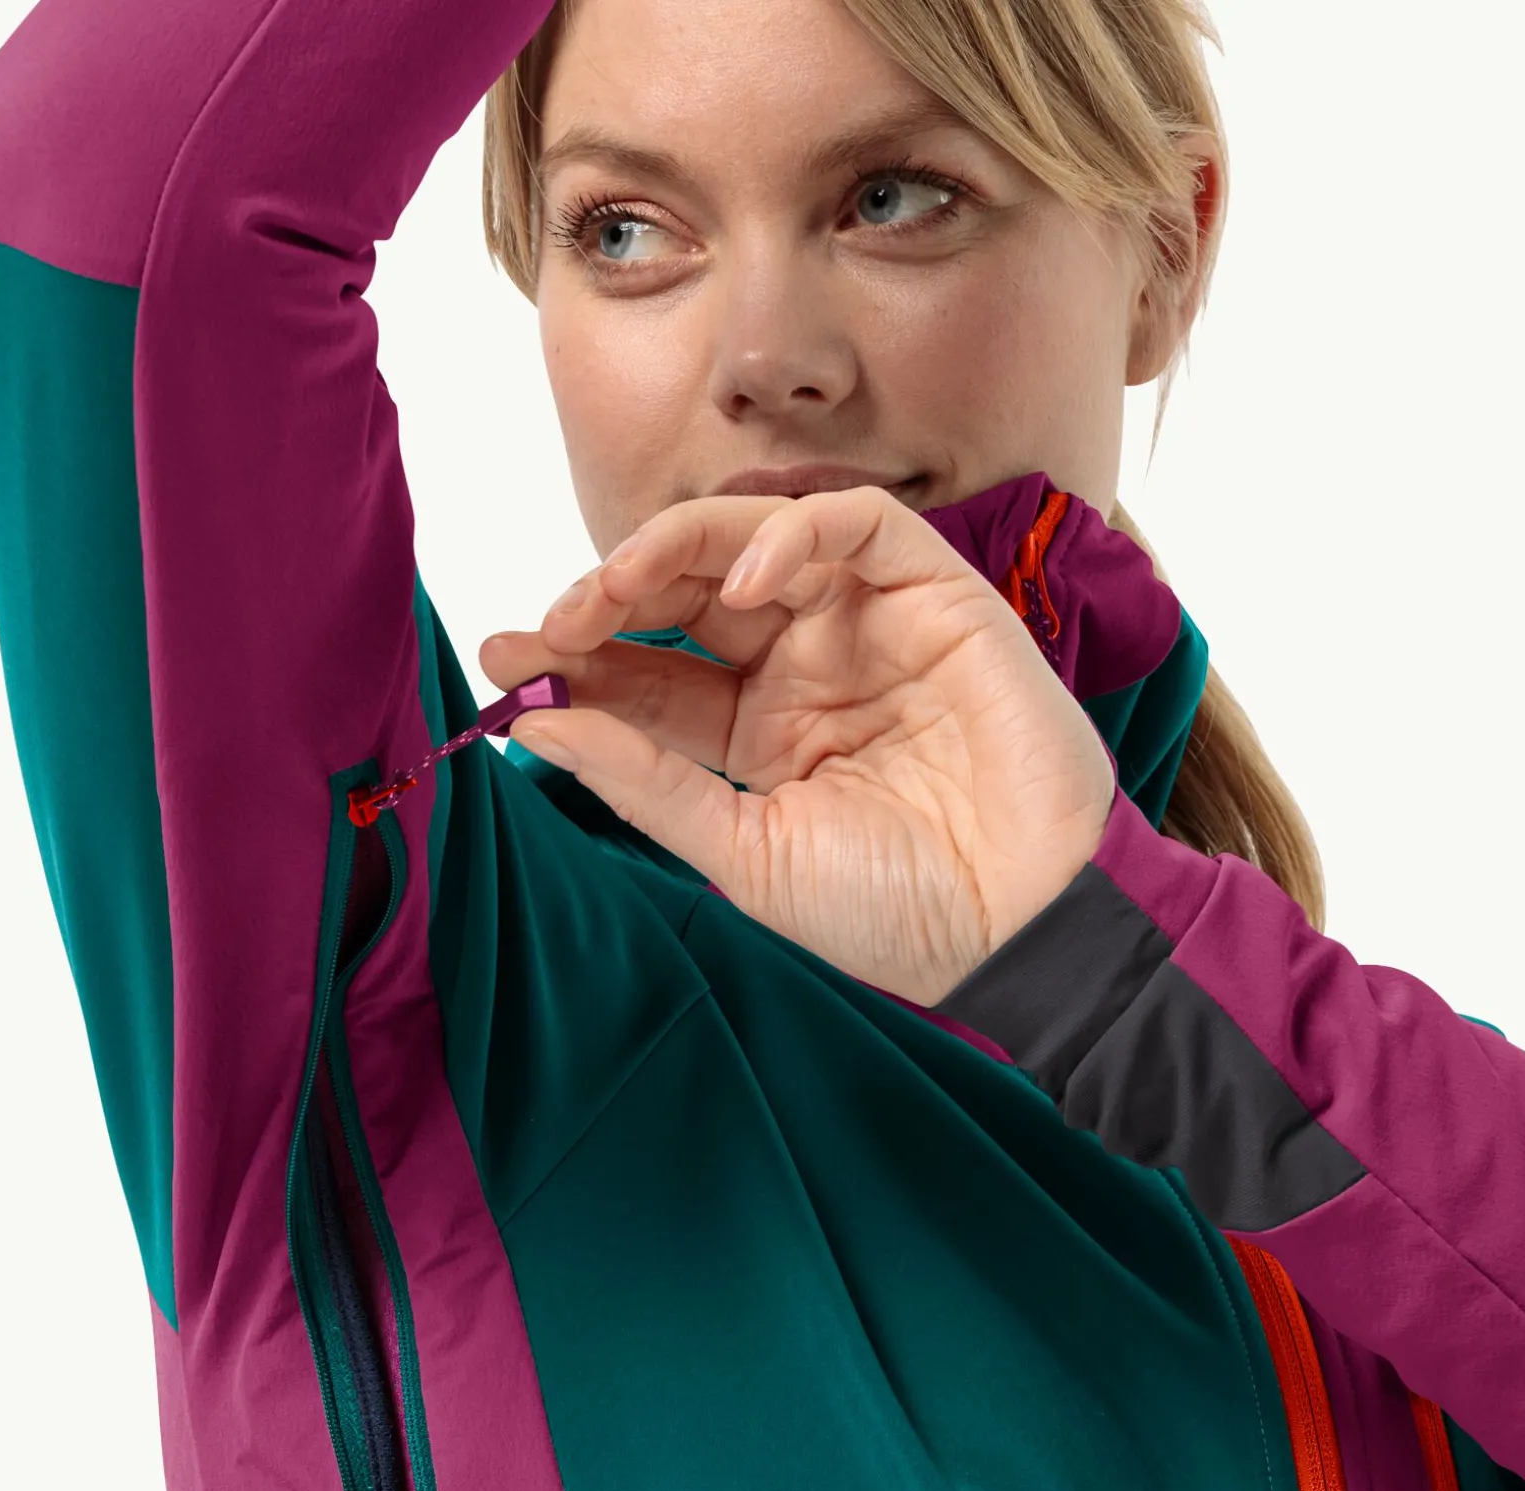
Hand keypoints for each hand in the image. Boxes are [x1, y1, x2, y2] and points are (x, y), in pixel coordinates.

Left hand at [481, 488, 1115, 1005]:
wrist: (1020, 928)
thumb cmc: (894, 911)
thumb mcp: (742, 853)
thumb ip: (642, 780)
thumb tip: (531, 722)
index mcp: (756, 734)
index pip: (649, 674)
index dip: (577, 659)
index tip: (504, 662)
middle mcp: (804, 669)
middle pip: (688, 595)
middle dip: (611, 593)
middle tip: (554, 619)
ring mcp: (867, 626)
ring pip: (756, 541)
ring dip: (677, 548)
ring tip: (618, 587)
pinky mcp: (936, 597)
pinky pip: (858, 527)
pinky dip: (793, 533)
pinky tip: (740, 581)